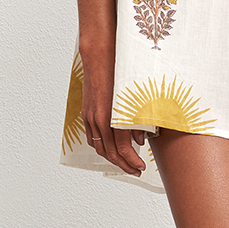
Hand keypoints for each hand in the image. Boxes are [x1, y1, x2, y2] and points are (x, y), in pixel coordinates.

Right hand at [81, 52, 146, 176]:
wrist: (100, 57)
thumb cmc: (119, 73)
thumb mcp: (134, 98)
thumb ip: (137, 121)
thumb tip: (141, 141)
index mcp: (112, 117)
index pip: (123, 149)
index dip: (133, 161)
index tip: (142, 166)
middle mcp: (99, 120)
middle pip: (110, 153)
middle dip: (124, 165)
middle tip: (136, 170)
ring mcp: (90, 117)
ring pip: (99, 147)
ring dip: (112, 159)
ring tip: (125, 163)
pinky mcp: (86, 113)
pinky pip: (91, 137)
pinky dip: (101, 147)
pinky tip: (109, 149)